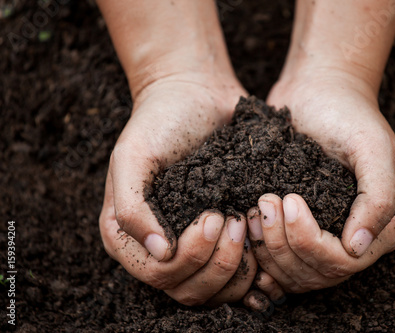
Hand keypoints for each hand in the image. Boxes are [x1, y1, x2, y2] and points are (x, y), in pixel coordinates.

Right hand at [99, 72, 260, 304]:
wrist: (195, 94)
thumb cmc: (160, 121)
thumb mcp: (133, 155)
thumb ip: (132, 206)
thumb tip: (159, 252)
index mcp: (130, 235)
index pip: (160, 275)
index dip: (190, 257)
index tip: (213, 215)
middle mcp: (160, 248)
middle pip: (190, 290)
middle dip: (218, 262)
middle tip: (234, 219)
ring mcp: (192, 245)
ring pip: (217, 290)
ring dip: (238, 266)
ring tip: (247, 222)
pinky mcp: (222, 237)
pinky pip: (239, 274)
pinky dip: (254, 266)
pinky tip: (263, 240)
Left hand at [245, 67, 394, 292]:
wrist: (319, 92)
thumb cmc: (348, 114)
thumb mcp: (372, 146)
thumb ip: (378, 197)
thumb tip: (359, 247)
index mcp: (382, 227)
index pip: (342, 262)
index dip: (308, 241)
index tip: (287, 199)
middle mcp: (355, 240)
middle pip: (314, 273)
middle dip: (282, 244)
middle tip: (264, 202)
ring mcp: (325, 237)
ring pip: (292, 274)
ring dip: (266, 249)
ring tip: (253, 210)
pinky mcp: (298, 231)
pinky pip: (277, 264)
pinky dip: (259, 255)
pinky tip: (246, 231)